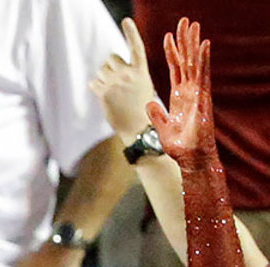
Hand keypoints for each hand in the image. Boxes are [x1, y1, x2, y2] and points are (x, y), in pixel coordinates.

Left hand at [89, 18, 160, 141]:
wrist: (137, 128)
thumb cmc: (141, 107)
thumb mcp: (142, 84)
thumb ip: (130, 72)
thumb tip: (112, 65)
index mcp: (140, 70)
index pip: (135, 46)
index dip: (131, 32)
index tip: (126, 20)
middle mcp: (127, 74)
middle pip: (111, 58)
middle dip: (111, 66)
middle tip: (117, 80)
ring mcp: (114, 83)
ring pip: (101, 70)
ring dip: (103, 77)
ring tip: (112, 90)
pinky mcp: (103, 94)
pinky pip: (93, 83)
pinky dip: (96, 87)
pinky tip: (104, 96)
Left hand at [148, 18, 213, 163]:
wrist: (191, 158)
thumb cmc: (179, 147)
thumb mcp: (162, 128)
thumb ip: (156, 114)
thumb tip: (148, 102)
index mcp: (179, 97)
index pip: (175, 69)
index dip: (172, 53)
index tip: (167, 37)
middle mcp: (189, 92)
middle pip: (186, 61)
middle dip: (184, 42)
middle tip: (183, 22)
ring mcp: (197, 94)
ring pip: (195, 63)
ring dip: (193, 44)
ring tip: (193, 26)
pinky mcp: (203, 99)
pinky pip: (202, 75)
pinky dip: (203, 59)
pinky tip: (203, 44)